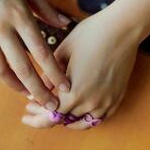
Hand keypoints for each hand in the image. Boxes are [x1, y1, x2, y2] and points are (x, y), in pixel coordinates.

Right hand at [0, 0, 71, 106]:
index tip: (65, 88)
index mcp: (19, 15)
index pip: (41, 52)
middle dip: (38, 90)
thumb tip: (64, 25)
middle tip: (50, 106)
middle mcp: (0, 28)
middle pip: (22, 68)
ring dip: (15, 85)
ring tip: (28, 93)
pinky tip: (5, 73)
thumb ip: (45, 8)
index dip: (54, 73)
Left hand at [21, 8, 138, 130]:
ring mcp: (106, 102)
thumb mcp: (63, 51)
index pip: (50, 115)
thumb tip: (37, 91)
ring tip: (56, 111)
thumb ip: (49, 75)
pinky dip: (87, 118)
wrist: (123, 27)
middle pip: (64, 119)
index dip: (37, 116)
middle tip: (35, 107)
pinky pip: (99, 117)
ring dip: (67, 118)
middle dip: (47, 114)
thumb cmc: (91, 34)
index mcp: (73, 93)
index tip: (26, 113)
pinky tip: (78, 110)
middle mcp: (90, 103)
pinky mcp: (117, 97)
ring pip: (82, 122)